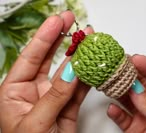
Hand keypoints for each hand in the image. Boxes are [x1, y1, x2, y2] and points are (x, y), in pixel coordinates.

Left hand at [0, 11, 93, 132]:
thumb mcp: (35, 123)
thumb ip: (55, 96)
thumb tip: (71, 71)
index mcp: (15, 92)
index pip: (31, 57)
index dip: (45, 37)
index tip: (57, 21)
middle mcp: (34, 91)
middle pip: (49, 58)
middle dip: (61, 38)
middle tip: (72, 20)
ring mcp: (54, 97)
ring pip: (69, 72)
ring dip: (79, 55)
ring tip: (89, 39)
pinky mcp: (69, 107)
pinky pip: (80, 88)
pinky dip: (89, 77)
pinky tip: (94, 64)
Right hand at [107, 55, 145, 132]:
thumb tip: (137, 89)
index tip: (136, 58)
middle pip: (141, 84)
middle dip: (129, 74)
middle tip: (117, 64)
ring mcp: (143, 115)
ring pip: (128, 97)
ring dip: (118, 89)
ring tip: (109, 82)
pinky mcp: (132, 126)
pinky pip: (121, 116)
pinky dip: (114, 111)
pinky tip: (111, 107)